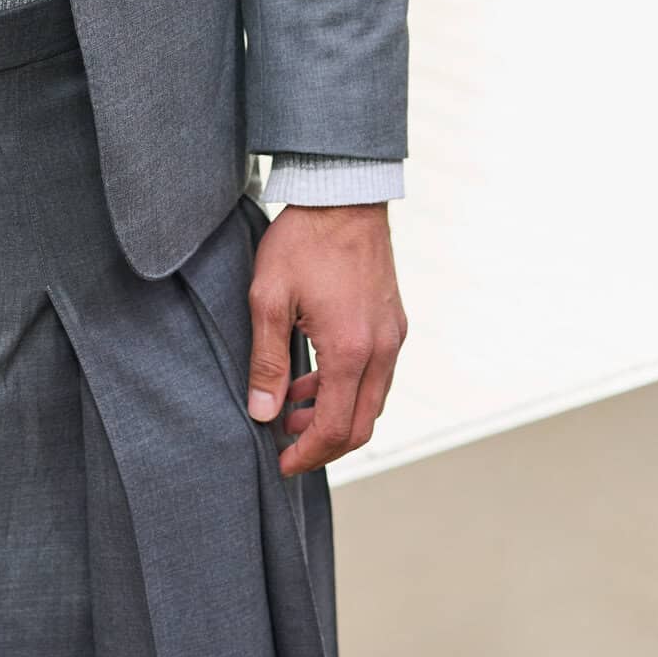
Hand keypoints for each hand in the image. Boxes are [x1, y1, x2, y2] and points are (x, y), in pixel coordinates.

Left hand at [246, 203, 406, 477]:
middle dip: (324, 443)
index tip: (281, 462)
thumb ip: (266, 360)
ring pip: (372, 402)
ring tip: (292, 408)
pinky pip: (377, 375)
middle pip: (361, 425)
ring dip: (335, 415)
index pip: (336, 428)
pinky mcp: (394, 322)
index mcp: (351, 349)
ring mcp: (393, 336)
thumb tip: (263, 414)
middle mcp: (382, 349)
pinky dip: (348, 388)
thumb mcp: (268, 297)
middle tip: (286, 443)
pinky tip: (314, 376)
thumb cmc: (302, 241)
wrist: (343, 194)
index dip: (308, 453)